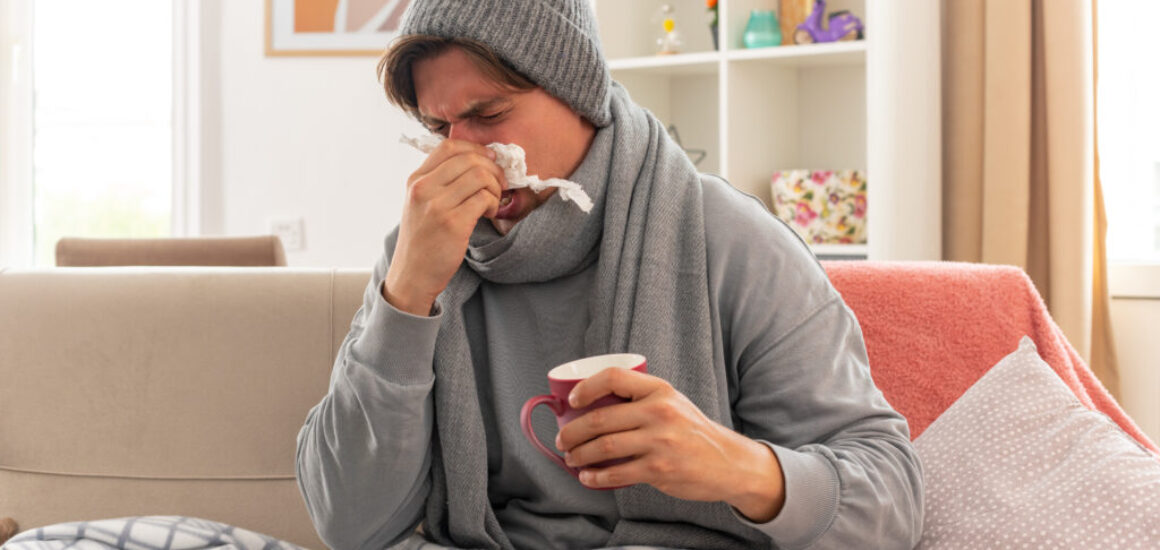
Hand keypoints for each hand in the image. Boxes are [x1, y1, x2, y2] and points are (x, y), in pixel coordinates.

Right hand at [384, 139, 504, 314]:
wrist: (413, 275)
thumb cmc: (422, 239)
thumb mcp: (419, 203)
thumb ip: (439, 181)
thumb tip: (477, 161)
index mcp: (416, 179)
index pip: (449, 146)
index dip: (476, 148)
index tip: (490, 159)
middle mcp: (423, 188)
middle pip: (469, 159)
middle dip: (493, 168)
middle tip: (500, 184)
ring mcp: (437, 205)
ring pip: (480, 176)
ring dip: (495, 187)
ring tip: (492, 201)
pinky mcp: (453, 224)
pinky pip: (484, 198)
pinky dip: (493, 203)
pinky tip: (488, 214)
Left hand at [556, 368, 786, 521]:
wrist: (728, 462)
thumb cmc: (693, 432)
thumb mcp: (673, 403)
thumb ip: (641, 400)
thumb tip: (594, 406)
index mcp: (659, 390)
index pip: (613, 377)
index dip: (585, 388)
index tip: (572, 401)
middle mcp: (659, 412)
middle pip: (600, 419)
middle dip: (572, 432)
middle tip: (562, 439)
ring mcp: (660, 442)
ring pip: (604, 447)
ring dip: (579, 455)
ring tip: (571, 458)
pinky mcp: (659, 470)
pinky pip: (617, 474)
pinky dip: (596, 477)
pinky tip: (587, 477)